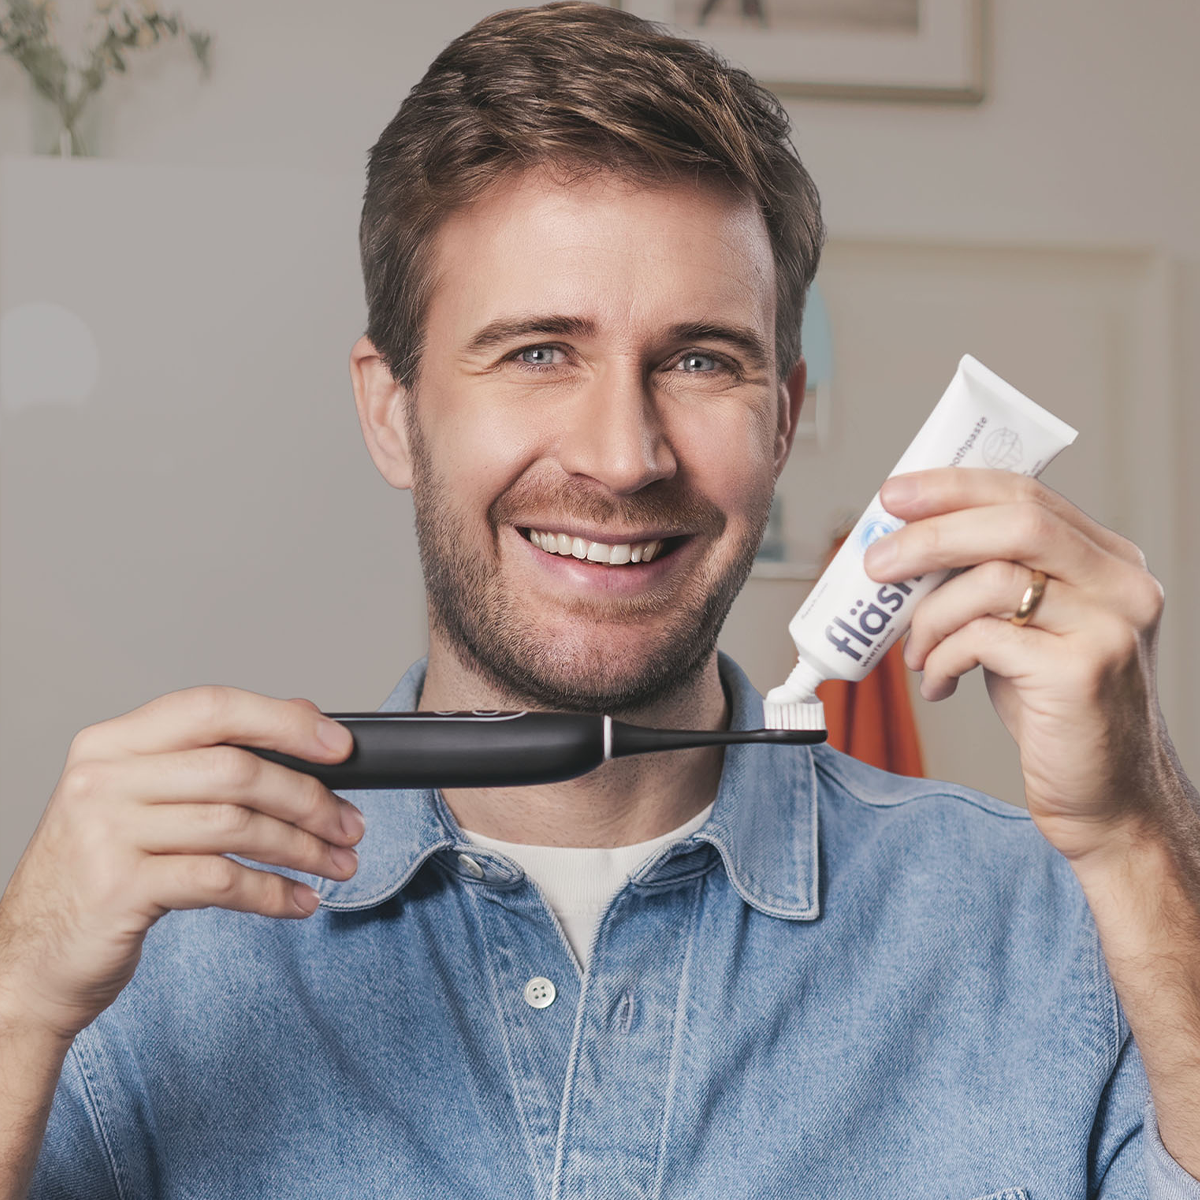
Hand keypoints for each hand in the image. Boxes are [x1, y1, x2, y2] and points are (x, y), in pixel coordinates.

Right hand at [0, 687, 362, 1043]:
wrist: (28, 962)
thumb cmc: (99, 875)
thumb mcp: (142, 802)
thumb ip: (211, 758)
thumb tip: (300, 717)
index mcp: (113, 742)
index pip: (213, 708)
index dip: (285, 722)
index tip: (340, 748)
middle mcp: (103, 778)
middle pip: (236, 770)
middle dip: (309, 798)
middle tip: (349, 824)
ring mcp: (106, 833)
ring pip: (236, 825)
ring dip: (302, 848)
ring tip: (337, 864)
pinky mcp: (119, 890)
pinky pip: (221, 880)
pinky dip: (272, 892)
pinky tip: (298, 902)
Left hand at [863, 467, 1172, 860]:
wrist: (1107, 796)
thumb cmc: (1054, 709)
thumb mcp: (1027, 628)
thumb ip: (990, 582)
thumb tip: (904, 549)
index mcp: (1110, 558)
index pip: (1027, 494)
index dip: (954, 487)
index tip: (895, 494)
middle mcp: (1122, 583)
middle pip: (1016, 522)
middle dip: (931, 535)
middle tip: (876, 562)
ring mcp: (1109, 626)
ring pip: (992, 580)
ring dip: (930, 615)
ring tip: (915, 653)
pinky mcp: (1081, 673)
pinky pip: (983, 640)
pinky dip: (943, 658)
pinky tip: (939, 684)